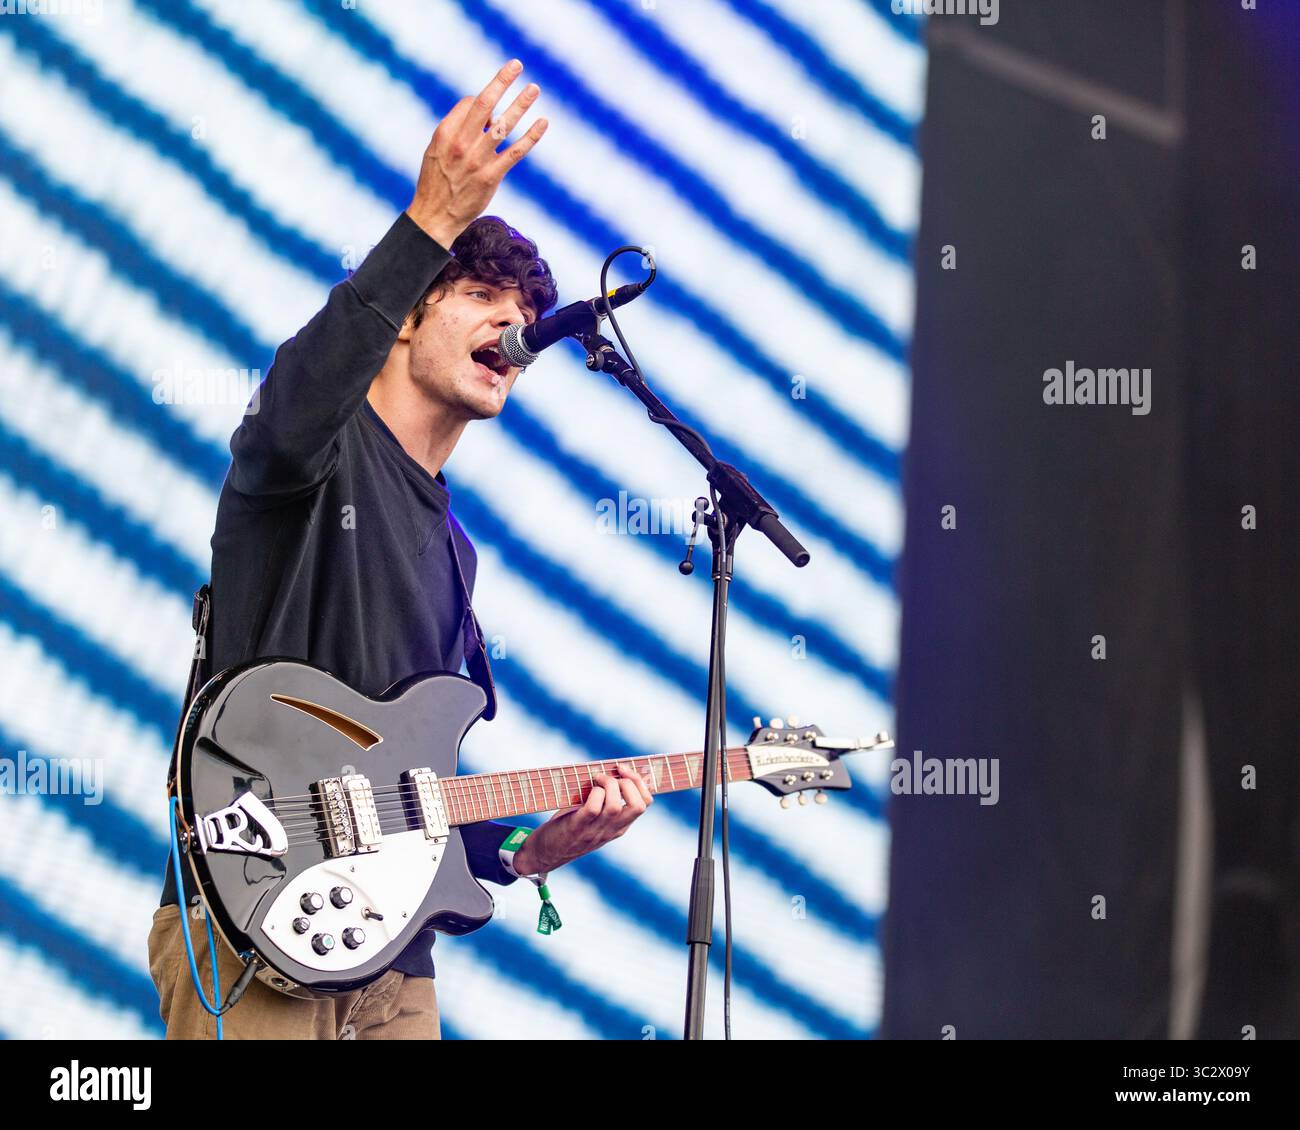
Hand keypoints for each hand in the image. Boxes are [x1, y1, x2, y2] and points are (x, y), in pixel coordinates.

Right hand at [407, 59, 547, 247]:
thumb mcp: (436, 149)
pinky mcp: (491, 176)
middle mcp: (461, 143)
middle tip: (517, 64)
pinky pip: (515, 152)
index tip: (493, 107)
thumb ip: (456, 129)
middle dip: (501, 81)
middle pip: (485, 104)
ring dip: (521, 104)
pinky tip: (542, 123)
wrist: (435, 216)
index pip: (471, 104)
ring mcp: (477, 160)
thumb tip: (484, 113)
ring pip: (503, 125)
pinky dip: (531, 136)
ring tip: (534, 88)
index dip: (485, 100)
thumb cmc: (437, 181)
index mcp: (446, 132)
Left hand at [512, 764, 653, 875]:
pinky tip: (587, 790)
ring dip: (608, 785)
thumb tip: (611, 770)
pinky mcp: (577, 828)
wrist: (544, 854)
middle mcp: (611, 830)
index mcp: (619, 827)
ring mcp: (595, 831)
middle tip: (612, 774)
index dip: (640, 782)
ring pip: (616, 806)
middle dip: (630, 782)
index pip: (645, 804)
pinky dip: (593, 794)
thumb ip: (605, 801)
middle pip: (638, 806)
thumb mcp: (594, 818)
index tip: (624, 770)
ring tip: (597, 779)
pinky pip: (593, 809)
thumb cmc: (568, 828)